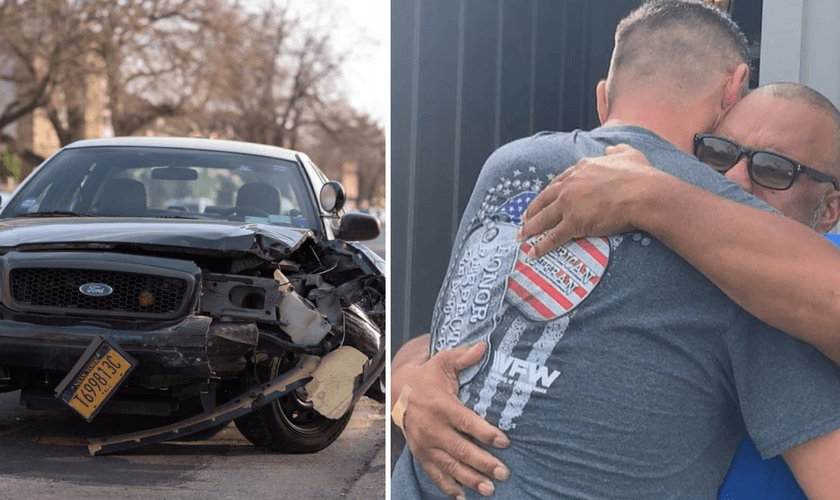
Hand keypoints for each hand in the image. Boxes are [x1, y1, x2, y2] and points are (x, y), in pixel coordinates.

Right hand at [393, 340, 510, 498]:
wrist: (398, 392)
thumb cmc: (427, 377)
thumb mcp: (442, 362)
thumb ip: (463, 357)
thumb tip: (484, 346)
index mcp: (442, 406)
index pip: (467, 422)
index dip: (486, 433)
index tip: (504, 442)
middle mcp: (433, 428)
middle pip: (461, 449)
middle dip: (483, 463)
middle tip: (504, 472)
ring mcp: (425, 444)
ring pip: (449, 466)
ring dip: (470, 479)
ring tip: (490, 489)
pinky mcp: (421, 454)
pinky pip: (434, 474)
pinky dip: (447, 487)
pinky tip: (462, 497)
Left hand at [517, 144, 662, 257]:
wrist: (644, 194)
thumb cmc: (640, 175)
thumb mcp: (628, 154)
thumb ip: (617, 151)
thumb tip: (610, 149)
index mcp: (582, 168)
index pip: (559, 181)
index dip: (549, 192)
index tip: (544, 198)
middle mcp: (570, 185)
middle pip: (544, 199)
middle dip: (532, 210)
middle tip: (524, 218)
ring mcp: (570, 204)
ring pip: (543, 218)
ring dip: (529, 228)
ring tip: (520, 236)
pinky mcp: (574, 223)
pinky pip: (553, 237)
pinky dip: (541, 246)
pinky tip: (532, 253)